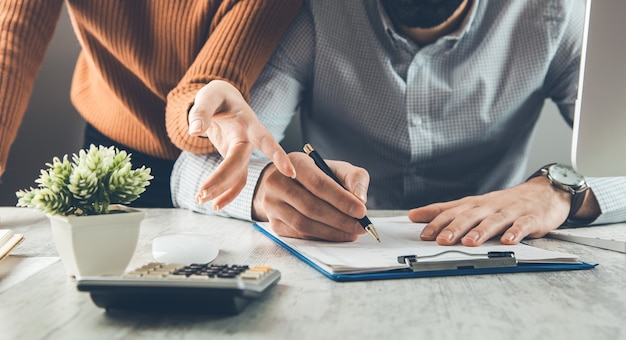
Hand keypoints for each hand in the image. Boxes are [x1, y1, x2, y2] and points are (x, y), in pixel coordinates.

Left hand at [189, 80, 295, 209]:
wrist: (222, 100)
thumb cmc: (218, 96)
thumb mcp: (209, 96)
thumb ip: (201, 112)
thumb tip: (195, 131)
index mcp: (248, 123)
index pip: (265, 140)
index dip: (277, 155)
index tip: (290, 173)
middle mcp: (249, 140)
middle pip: (240, 164)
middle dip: (223, 179)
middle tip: (202, 193)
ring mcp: (243, 152)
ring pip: (239, 177)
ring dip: (222, 191)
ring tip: (201, 201)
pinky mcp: (236, 160)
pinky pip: (236, 181)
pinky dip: (225, 193)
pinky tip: (214, 204)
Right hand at [252, 152, 368, 240]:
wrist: (287, 185)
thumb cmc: (317, 176)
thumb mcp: (337, 169)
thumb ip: (354, 178)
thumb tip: (360, 198)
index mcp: (294, 163)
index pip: (318, 184)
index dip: (341, 199)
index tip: (361, 211)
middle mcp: (277, 183)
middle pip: (311, 206)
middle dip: (340, 219)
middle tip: (360, 226)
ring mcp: (272, 205)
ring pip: (304, 224)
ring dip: (332, 231)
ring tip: (351, 232)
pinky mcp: (273, 224)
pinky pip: (299, 235)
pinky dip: (321, 237)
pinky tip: (336, 235)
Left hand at [408, 177, 581, 245]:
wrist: (544, 192)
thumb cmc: (504, 203)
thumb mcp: (474, 205)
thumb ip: (446, 211)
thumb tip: (414, 216)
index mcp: (475, 204)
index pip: (451, 211)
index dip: (436, 221)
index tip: (422, 233)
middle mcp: (490, 206)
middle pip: (469, 216)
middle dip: (454, 228)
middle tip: (440, 240)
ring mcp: (510, 211)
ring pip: (493, 221)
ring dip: (480, 231)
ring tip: (469, 242)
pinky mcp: (531, 218)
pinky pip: (523, 225)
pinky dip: (516, 232)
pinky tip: (508, 241)